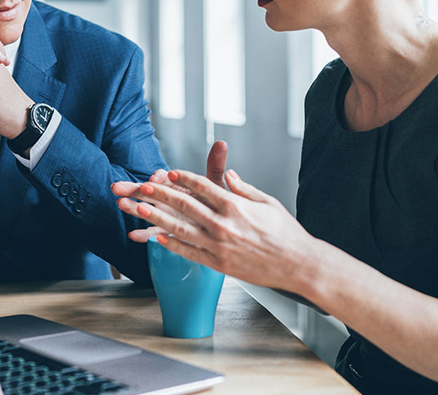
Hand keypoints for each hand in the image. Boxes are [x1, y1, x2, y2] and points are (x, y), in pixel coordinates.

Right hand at [113, 141, 228, 242]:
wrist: (216, 222)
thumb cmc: (214, 200)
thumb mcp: (214, 184)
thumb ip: (215, 166)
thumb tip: (221, 144)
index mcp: (176, 184)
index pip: (164, 178)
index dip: (159, 177)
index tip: (156, 177)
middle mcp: (167, 197)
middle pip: (147, 191)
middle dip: (133, 188)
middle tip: (117, 187)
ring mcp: (164, 214)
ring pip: (145, 210)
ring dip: (132, 208)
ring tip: (121, 204)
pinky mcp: (165, 229)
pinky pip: (152, 232)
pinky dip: (142, 234)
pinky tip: (133, 236)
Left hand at [118, 167, 318, 291]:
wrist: (298, 264)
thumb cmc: (285, 232)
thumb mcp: (266, 202)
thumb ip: (243, 188)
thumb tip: (228, 174)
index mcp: (235, 205)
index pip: (203, 186)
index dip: (183, 178)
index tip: (169, 172)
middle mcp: (224, 224)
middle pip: (185, 205)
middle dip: (161, 194)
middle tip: (142, 186)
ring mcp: (219, 245)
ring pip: (181, 229)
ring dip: (157, 218)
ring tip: (140, 210)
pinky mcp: (219, 264)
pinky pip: (190, 253)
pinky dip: (172, 245)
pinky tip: (157, 238)